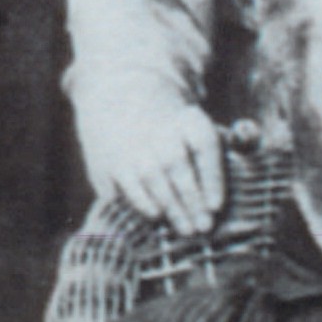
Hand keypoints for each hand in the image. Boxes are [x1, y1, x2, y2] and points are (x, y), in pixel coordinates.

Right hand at [98, 100, 228, 233]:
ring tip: (186, 228)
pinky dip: (139, 201)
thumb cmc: (168, 124)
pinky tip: (155, 214)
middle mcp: (156, 126)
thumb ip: (206, 155)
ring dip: (169, 205)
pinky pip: (124, 184)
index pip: (203, 144)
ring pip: (150, 175)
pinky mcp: (105, 158)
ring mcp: (128, 142)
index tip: (216, 206)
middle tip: (203, 226)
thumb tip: (215, 203)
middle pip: (175, 163)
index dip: (211, 177)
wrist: (114, 94)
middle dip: (191, 199)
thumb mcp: (191, 122)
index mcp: (185, 117)